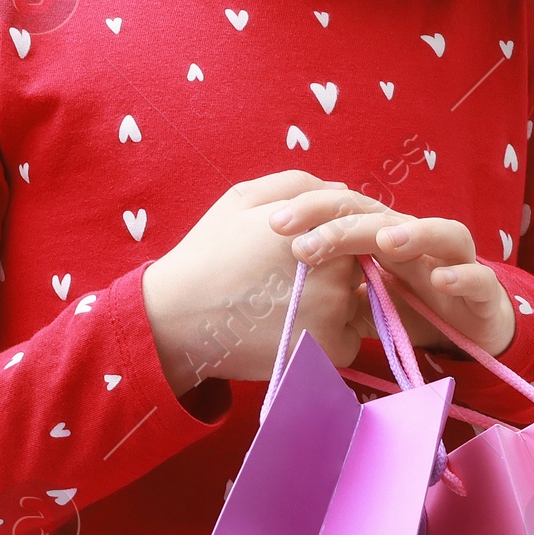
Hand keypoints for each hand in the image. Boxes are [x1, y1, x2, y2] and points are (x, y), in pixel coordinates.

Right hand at [142, 172, 378, 392]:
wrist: (177, 316)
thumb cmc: (209, 253)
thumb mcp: (244, 199)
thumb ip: (299, 185)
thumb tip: (343, 190)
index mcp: (321, 226)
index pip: (351, 231)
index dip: (325, 243)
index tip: (293, 257)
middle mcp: (336, 267)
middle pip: (356, 268)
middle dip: (332, 274)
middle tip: (286, 284)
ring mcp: (336, 311)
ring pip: (354, 305)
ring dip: (332, 307)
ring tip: (283, 308)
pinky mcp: (330, 350)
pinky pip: (348, 341)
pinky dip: (327, 341)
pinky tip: (290, 332)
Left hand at [265, 189, 517, 359]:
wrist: (474, 328)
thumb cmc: (414, 307)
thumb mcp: (365, 303)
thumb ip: (335, 291)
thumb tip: (283, 286)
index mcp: (386, 238)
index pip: (348, 214)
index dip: (313, 214)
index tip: (274, 225)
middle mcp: (421, 241)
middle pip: (384, 219)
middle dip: (344, 225)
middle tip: (304, 244)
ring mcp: (455, 261)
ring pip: (441, 233)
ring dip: (413, 234)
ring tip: (384, 242)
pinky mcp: (484, 291)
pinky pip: (478, 277)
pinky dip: (461, 275)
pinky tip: (440, 279)